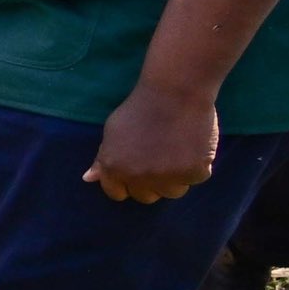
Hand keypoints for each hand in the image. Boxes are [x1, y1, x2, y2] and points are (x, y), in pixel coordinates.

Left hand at [93, 80, 223, 202]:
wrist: (175, 92)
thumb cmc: (141, 108)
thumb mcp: (113, 131)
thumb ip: (103, 158)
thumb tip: (88, 179)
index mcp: (114, 167)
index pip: (117, 193)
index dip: (127, 183)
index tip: (137, 171)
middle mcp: (138, 176)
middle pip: (146, 197)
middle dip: (152, 183)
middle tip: (159, 159)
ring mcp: (167, 176)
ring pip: (173, 192)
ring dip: (176, 177)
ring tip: (177, 151)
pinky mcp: (194, 171)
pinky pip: (198, 178)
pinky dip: (199, 165)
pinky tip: (193, 145)